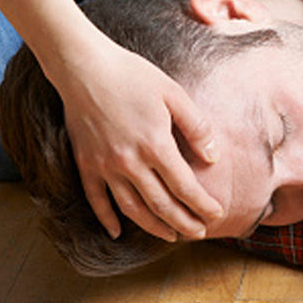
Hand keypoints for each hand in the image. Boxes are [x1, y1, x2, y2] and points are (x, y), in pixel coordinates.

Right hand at [53, 38, 223, 241]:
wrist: (85, 67)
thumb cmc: (133, 76)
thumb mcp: (174, 94)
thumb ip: (196, 127)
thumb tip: (213, 158)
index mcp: (156, 145)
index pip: (185, 187)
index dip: (203, 205)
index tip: (217, 214)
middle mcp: (130, 163)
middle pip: (162, 205)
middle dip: (184, 223)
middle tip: (200, 233)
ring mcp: (105, 166)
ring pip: (132, 209)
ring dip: (154, 227)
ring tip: (171, 235)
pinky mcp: (85, 165)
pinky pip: (97, 201)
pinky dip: (107, 219)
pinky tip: (117, 232)